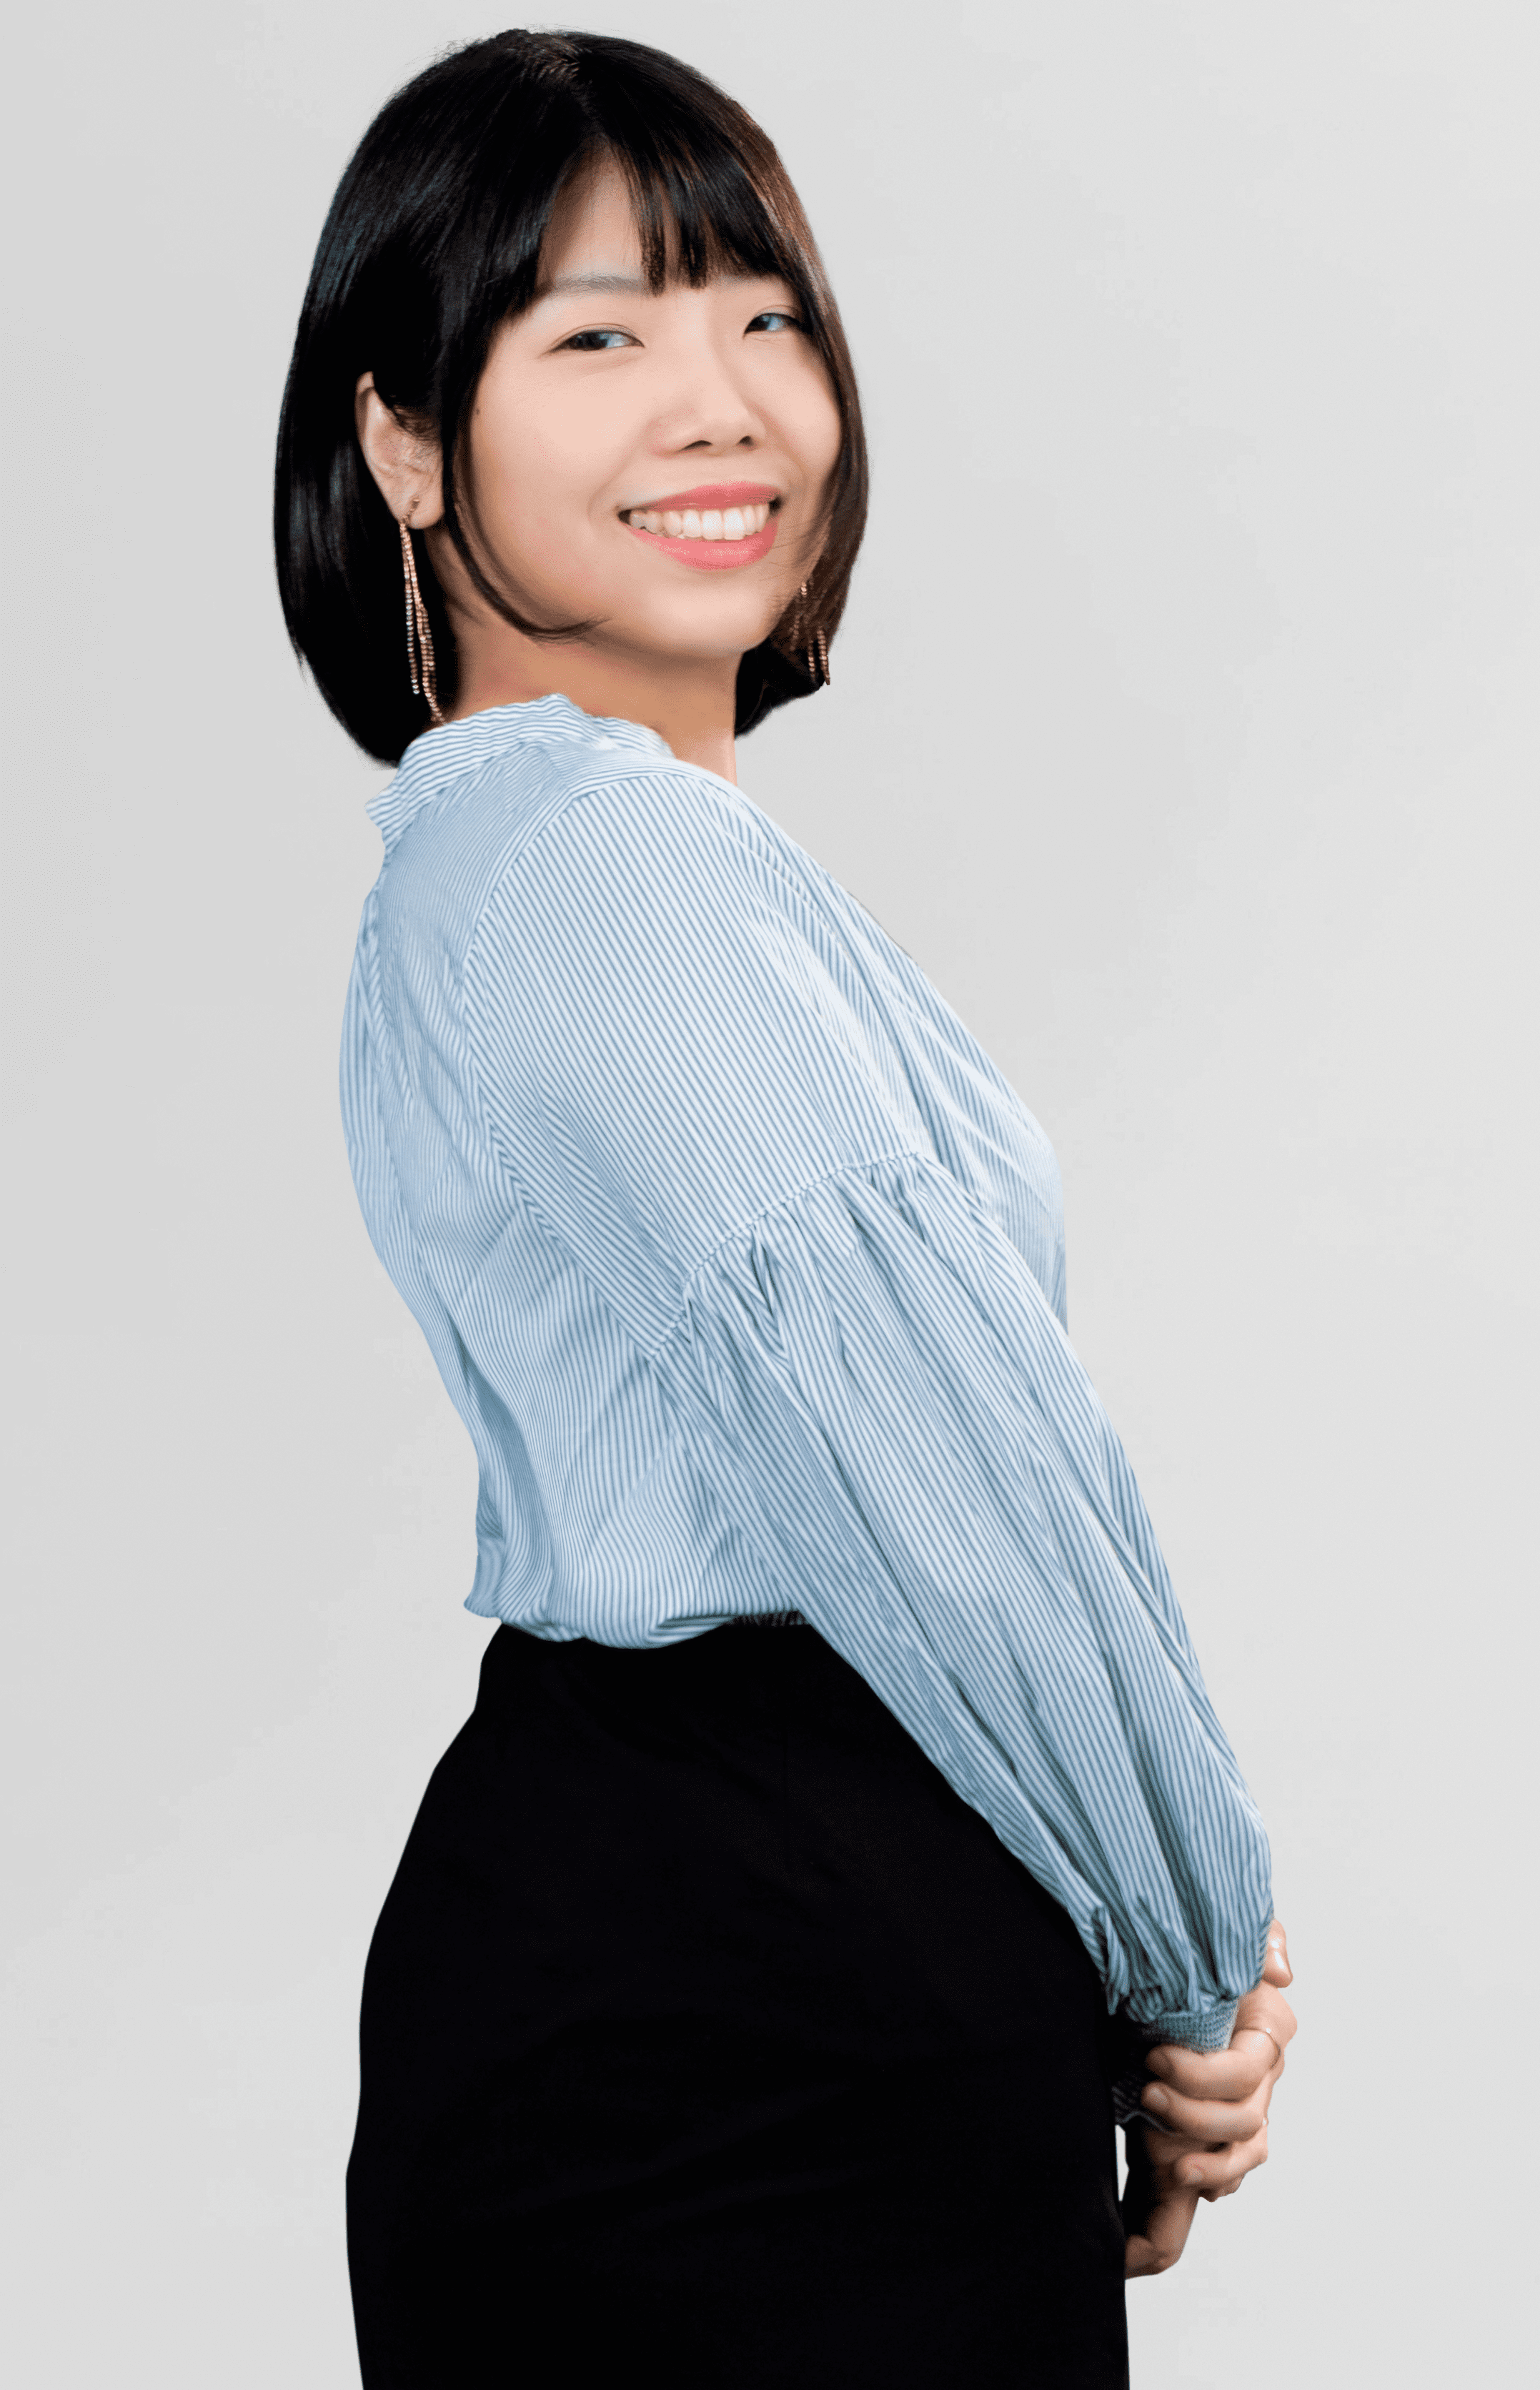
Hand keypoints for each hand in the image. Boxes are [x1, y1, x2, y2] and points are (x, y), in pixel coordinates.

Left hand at [1122, 1920, 1295, 2278]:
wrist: (1143, 1970)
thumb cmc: (1179, 1950)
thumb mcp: (1210, 1931)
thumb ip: (1253, 1937)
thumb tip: (1279, 1969)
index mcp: (1260, 2030)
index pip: (1252, 2069)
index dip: (1208, 2073)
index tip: (1156, 2057)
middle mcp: (1255, 2080)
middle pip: (1246, 2123)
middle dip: (1196, 2114)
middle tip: (1147, 2092)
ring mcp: (1234, 2113)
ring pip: (1241, 2161)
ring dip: (1204, 2162)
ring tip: (1159, 2144)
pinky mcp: (1201, 2135)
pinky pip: (1216, 2182)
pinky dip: (1199, 2193)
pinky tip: (1177, 2193)